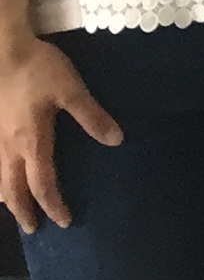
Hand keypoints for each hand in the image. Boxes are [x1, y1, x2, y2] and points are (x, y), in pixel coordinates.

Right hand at [0, 35, 118, 232]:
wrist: (4, 51)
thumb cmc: (39, 69)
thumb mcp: (72, 90)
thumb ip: (92, 116)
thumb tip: (116, 140)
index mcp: (31, 141)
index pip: (41, 184)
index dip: (52, 205)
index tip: (63, 220)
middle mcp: (9, 147)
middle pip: (13, 190)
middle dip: (23, 211)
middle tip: (33, 229)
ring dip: (8, 198)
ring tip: (16, 209)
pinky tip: (3, 176)